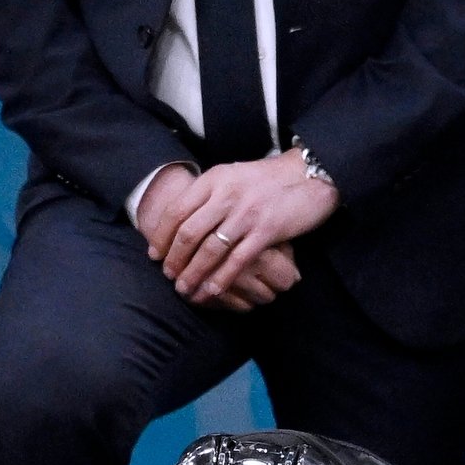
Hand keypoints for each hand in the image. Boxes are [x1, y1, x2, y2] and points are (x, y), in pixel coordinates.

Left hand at [160, 154, 338, 302]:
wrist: (310, 174)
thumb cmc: (269, 178)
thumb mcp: (233, 175)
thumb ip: (209, 193)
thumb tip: (182, 217)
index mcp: (214, 179)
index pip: (176, 210)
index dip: (161, 236)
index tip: (154, 254)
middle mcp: (226, 195)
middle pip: (188, 233)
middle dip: (174, 259)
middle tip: (168, 276)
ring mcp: (246, 213)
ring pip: (209, 249)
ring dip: (193, 273)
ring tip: (185, 289)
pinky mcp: (266, 230)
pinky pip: (237, 260)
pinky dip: (221, 278)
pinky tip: (212, 290)